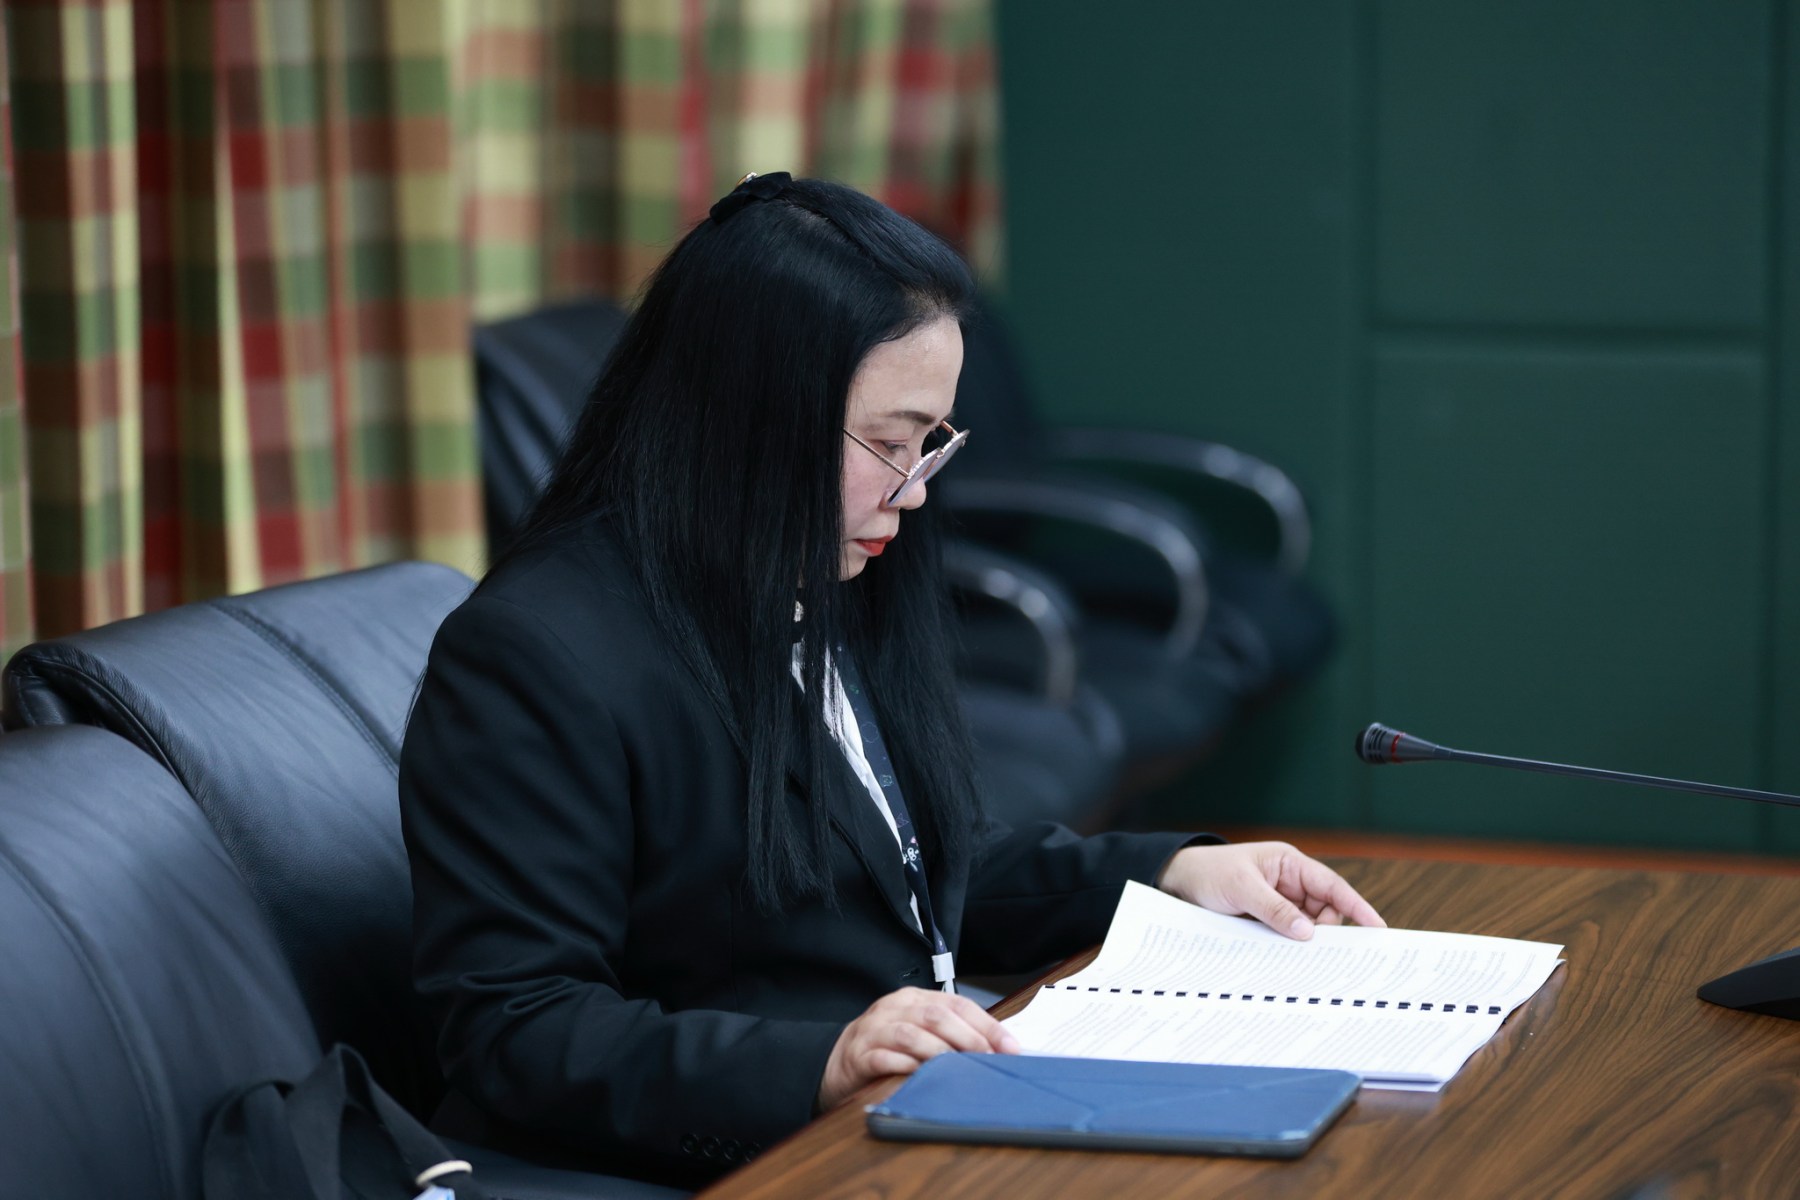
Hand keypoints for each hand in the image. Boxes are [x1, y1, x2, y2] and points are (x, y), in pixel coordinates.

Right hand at [816, 986, 1019, 1110]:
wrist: (837, 1062)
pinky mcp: (859, 1055)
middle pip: (936, 1016)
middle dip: (968, 1038)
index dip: (986, 1025)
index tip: (1010, 1047)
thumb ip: (950, 1034)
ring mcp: (875, 1030)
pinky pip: (885, 1059)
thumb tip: (997, 1049)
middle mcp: (895, 1008)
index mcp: (914, 999)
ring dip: (939, 1052)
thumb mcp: (918, 1032)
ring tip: (959, 1069)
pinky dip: (906, 1067)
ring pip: (911, 1035)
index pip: (957, 1004)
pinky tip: (921, 1076)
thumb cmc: (886, 1046)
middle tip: (988, 1060)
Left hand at [1157, 842, 1385, 939]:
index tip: (1377, 927)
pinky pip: (1288, 934)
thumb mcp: (1242, 888)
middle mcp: (1289, 883)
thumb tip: (1309, 932)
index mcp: (1289, 864)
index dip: (1357, 906)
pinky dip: (1291, 945)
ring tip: (1301, 957)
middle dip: (1326, 930)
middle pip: (1324, 910)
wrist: (1178, 882)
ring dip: (1306, 940)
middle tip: (1322, 952)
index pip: (1331, 885)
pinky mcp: (1267, 920)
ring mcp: (1279, 903)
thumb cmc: (1210, 873)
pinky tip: (1288, 958)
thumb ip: (1275, 909)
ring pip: (1308, 926)